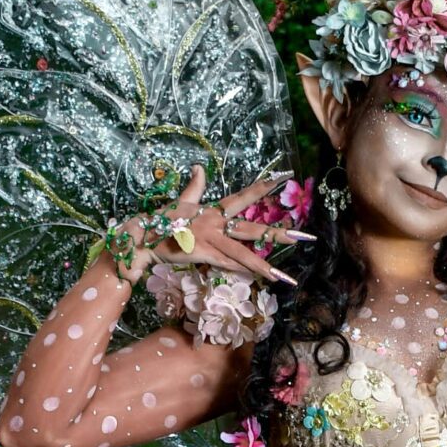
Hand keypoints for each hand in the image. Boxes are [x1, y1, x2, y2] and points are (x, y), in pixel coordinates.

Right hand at [147, 164, 305, 285]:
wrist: (143, 236)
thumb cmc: (163, 221)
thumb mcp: (181, 201)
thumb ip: (194, 186)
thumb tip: (200, 167)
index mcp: (212, 209)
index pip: (242, 197)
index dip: (261, 187)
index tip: (282, 178)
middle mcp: (215, 222)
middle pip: (251, 229)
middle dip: (278, 234)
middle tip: (303, 238)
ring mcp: (209, 239)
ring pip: (241, 253)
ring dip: (263, 266)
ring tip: (283, 276)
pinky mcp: (201, 255)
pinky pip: (226, 264)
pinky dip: (241, 271)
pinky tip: (257, 278)